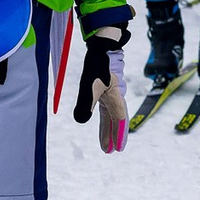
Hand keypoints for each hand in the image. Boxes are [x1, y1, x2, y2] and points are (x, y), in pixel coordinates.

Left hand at [70, 24, 129, 152]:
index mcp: (115, 96)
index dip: (118, 134)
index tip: (117, 148)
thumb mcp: (88, 84)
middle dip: (113, 136)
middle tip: (111, 151)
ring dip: (109, 130)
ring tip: (107, 146)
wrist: (101, 48)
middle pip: (116, 121)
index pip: (119, 119)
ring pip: (111, 117)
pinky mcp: (105, 92)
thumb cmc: (96, 64)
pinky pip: (107, 111)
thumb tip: (80, 121)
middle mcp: (116, 97)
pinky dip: (106, 121)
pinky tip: (104, 127)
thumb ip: (85, 102)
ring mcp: (111, 95)